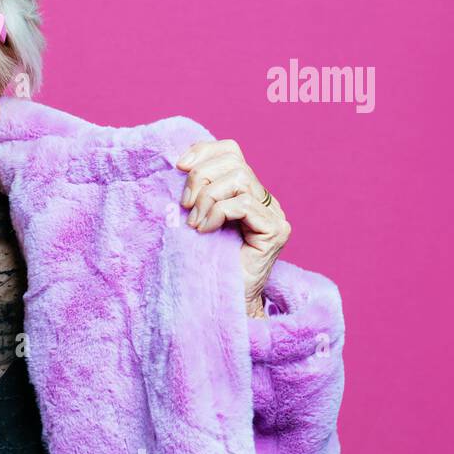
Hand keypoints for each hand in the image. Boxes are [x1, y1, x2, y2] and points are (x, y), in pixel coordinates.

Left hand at [174, 139, 290, 317]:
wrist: (218, 302)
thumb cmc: (201, 262)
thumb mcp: (192, 217)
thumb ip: (194, 191)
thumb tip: (178, 163)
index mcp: (244, 191)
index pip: (230, 150)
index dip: (204, 150)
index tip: (178, 166)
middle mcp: (264, 199)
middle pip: (234, 161)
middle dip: (200, 177)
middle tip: (184, 205)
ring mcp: (273, 215)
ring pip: (239, 179)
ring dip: (207, 198)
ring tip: (194, 222)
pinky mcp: (275, 231)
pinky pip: (244, 204)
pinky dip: (218, 213)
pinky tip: (205, 231)